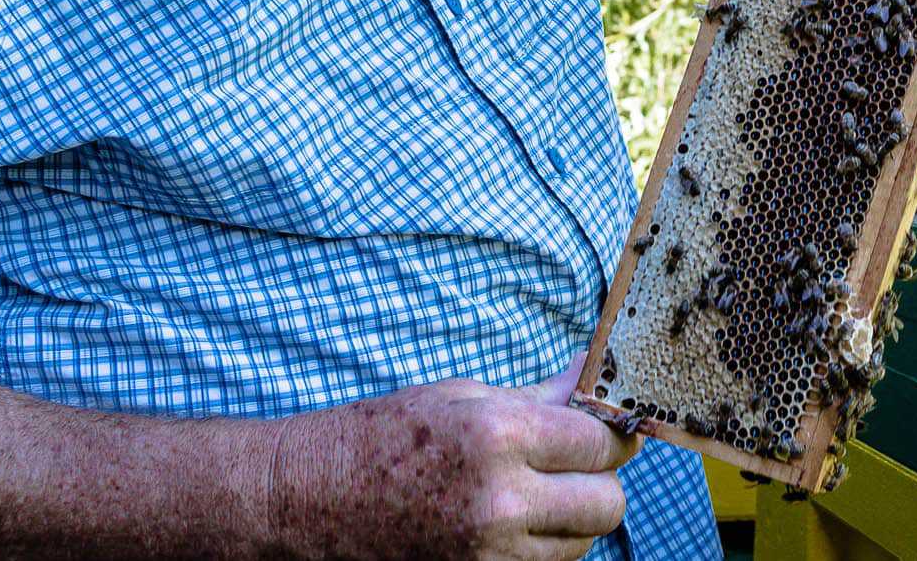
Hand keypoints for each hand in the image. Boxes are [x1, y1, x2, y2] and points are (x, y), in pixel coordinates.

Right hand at [264, 354, 635, 560]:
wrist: (303, 501)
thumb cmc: (379, 438)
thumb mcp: (460, 396)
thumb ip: (539, 397)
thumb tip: (593, 375)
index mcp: (499, 436)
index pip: (602, 444)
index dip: (612, 436)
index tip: (608, 432)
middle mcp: (500, 502)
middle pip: (608, 504)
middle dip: (600, 483)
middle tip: (576, 468)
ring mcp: (487, 556)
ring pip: (580, 545)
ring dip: (570, 521)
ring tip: (529, 496)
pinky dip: (540, 552)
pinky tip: (509, 527)